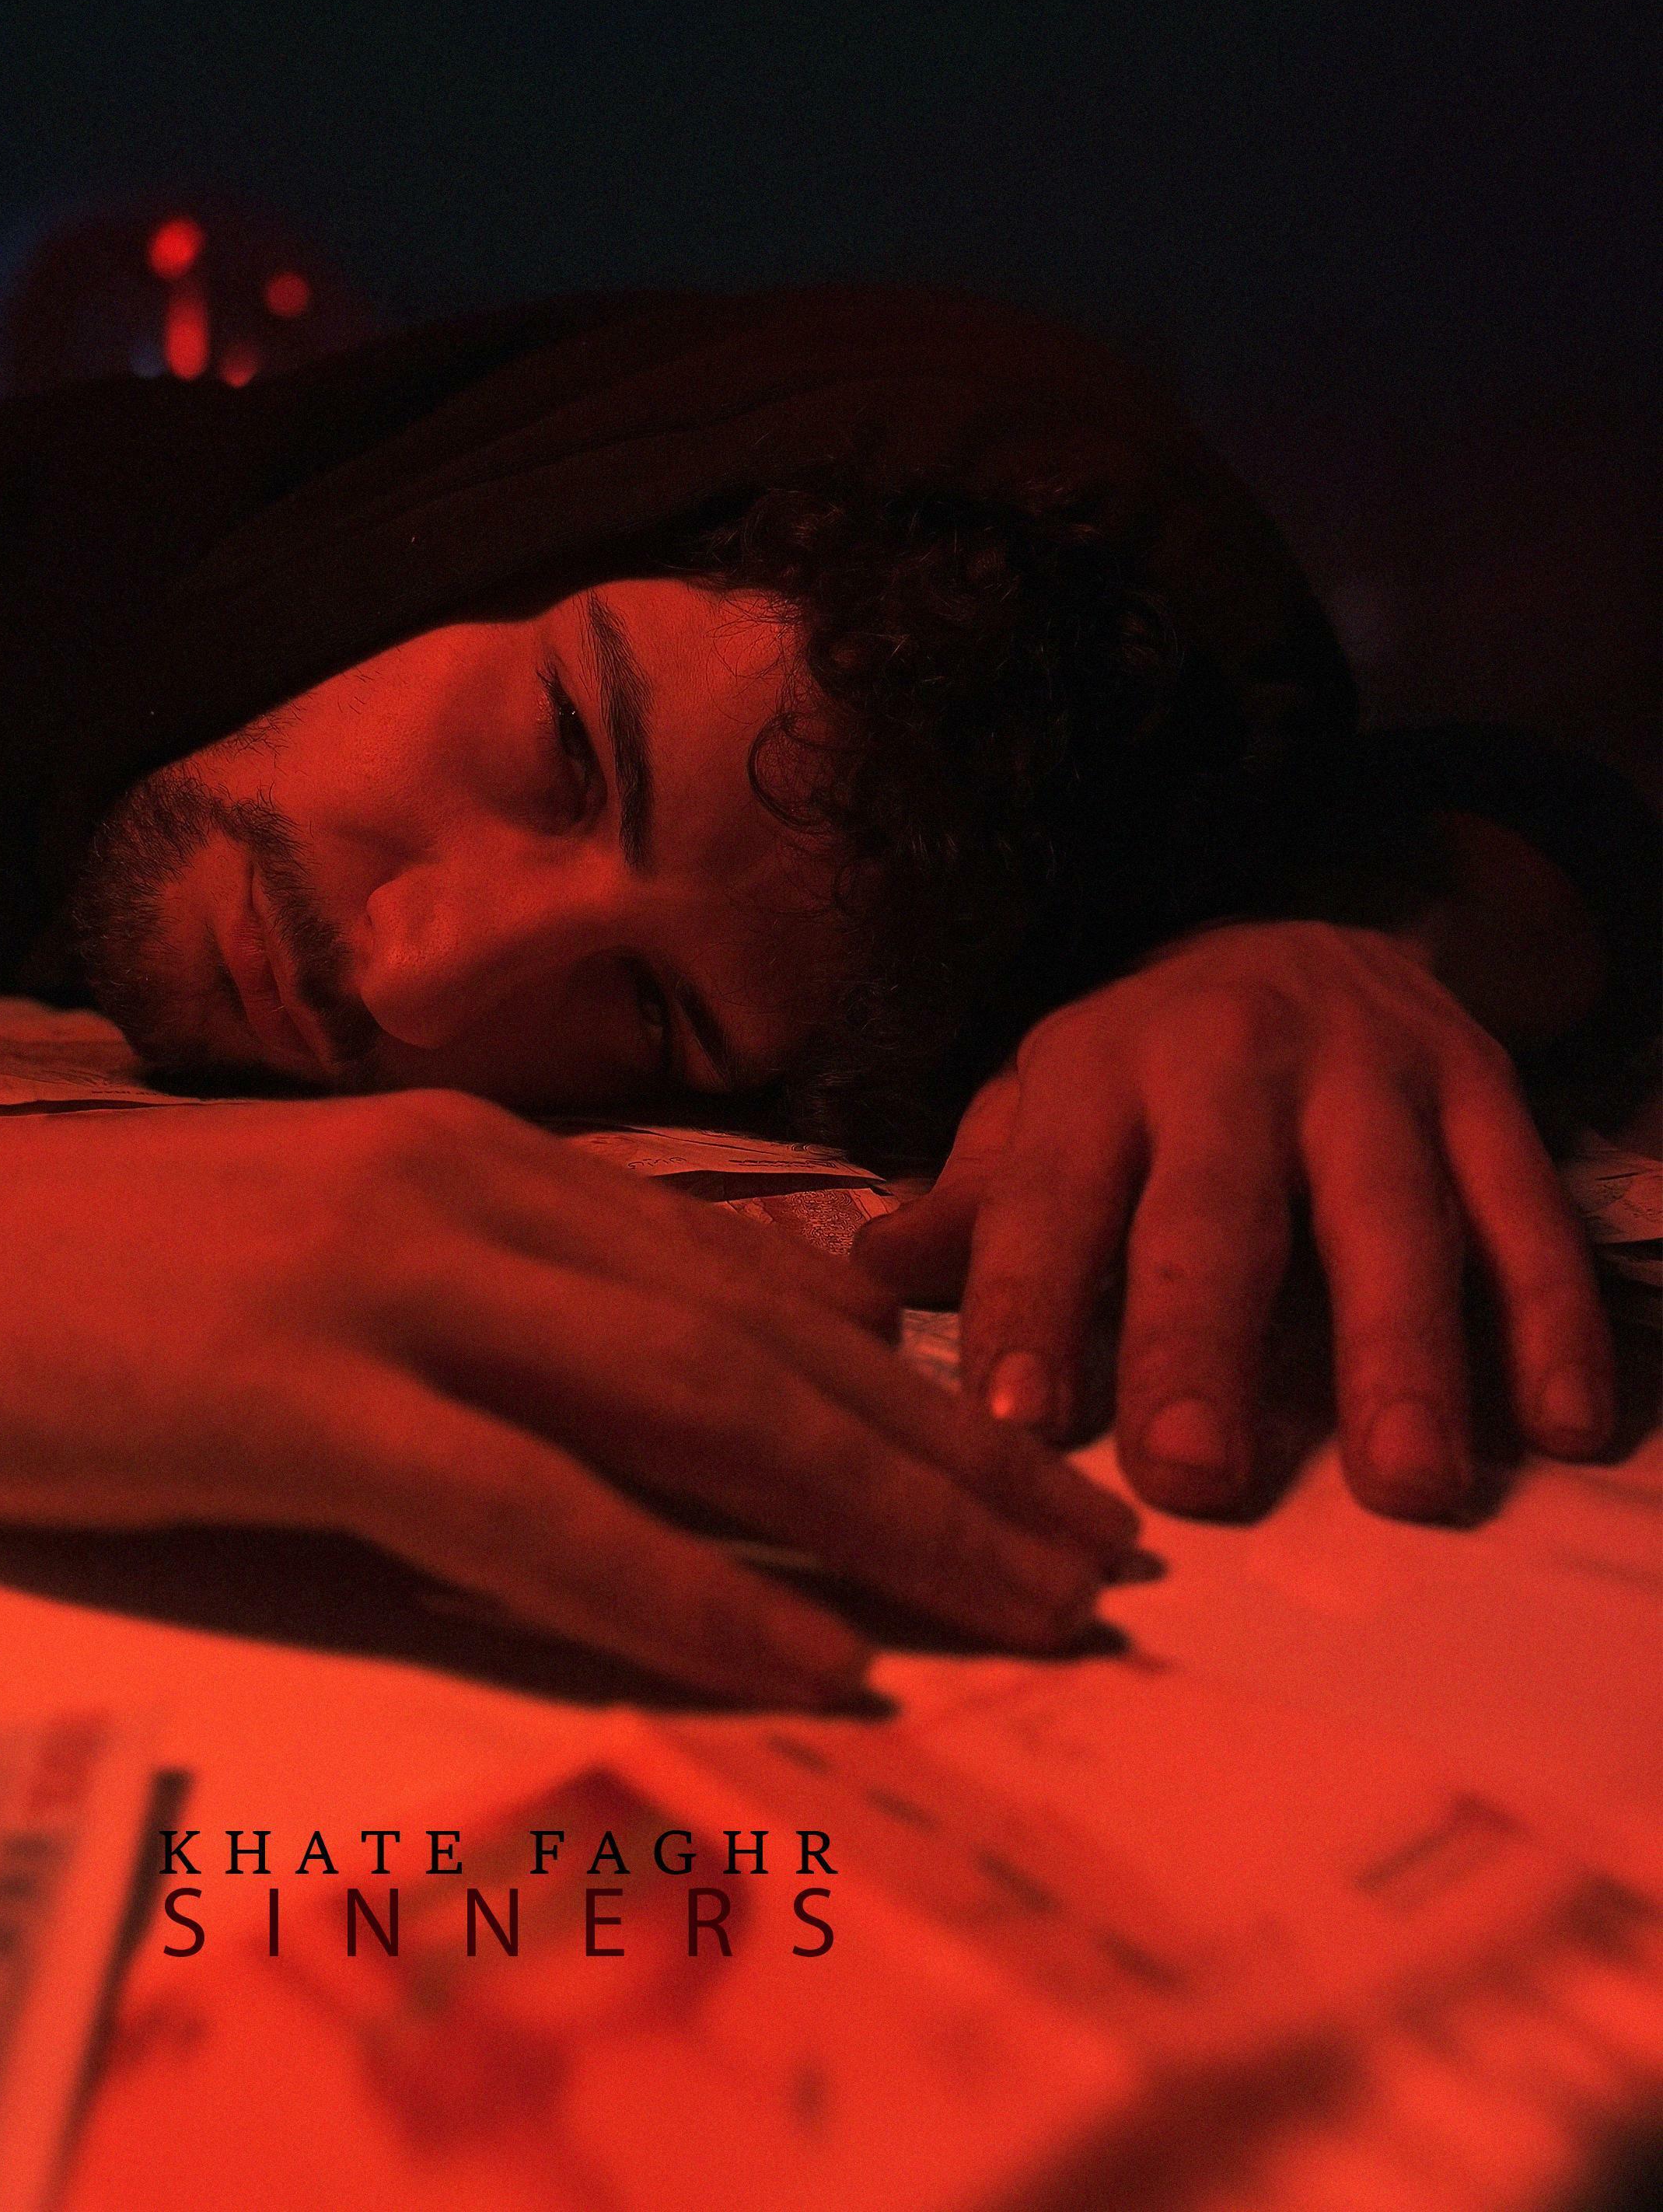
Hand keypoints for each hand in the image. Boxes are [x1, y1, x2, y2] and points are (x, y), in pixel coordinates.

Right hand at [0, 1090, 1138, 1702]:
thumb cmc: (76, 1269)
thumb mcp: (319, 1256)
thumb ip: (481, 1303)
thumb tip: (641, 1390)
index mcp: (473, 1159)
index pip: (743, 1278)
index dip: (903, 1380)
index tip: (1027, 1472)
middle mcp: (460, 1194)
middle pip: (761, 1337)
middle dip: (951, 1457)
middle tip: (1102, 1559)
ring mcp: (379, 1284)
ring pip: (689, 1406)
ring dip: (879, 1518)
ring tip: (1029, 1613)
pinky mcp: (289, 1392)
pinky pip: (533, 1508)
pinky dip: (688, 1585)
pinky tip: (812, 1659)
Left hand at [856, 921, 1615, 1519]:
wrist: (1298, 937)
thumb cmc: (1143, 1070)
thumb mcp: (1041, 1111)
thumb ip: (974, 1201)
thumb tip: (865, 1277)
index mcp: (1097, 1070)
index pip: (1049, 1201)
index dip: (1030, 1307)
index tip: (1019, 1426)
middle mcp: (1230, 1061)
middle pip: (1215, 1213)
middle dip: (1201, 1344)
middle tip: (1195, 1475)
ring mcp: (1371, 1075)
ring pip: (1390, 1215)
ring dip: (1399, 1350)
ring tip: (1406, 1484)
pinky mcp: (1485, 1092)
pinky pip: (1526, 1209)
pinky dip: (1550, 1316)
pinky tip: (1557, 1426)